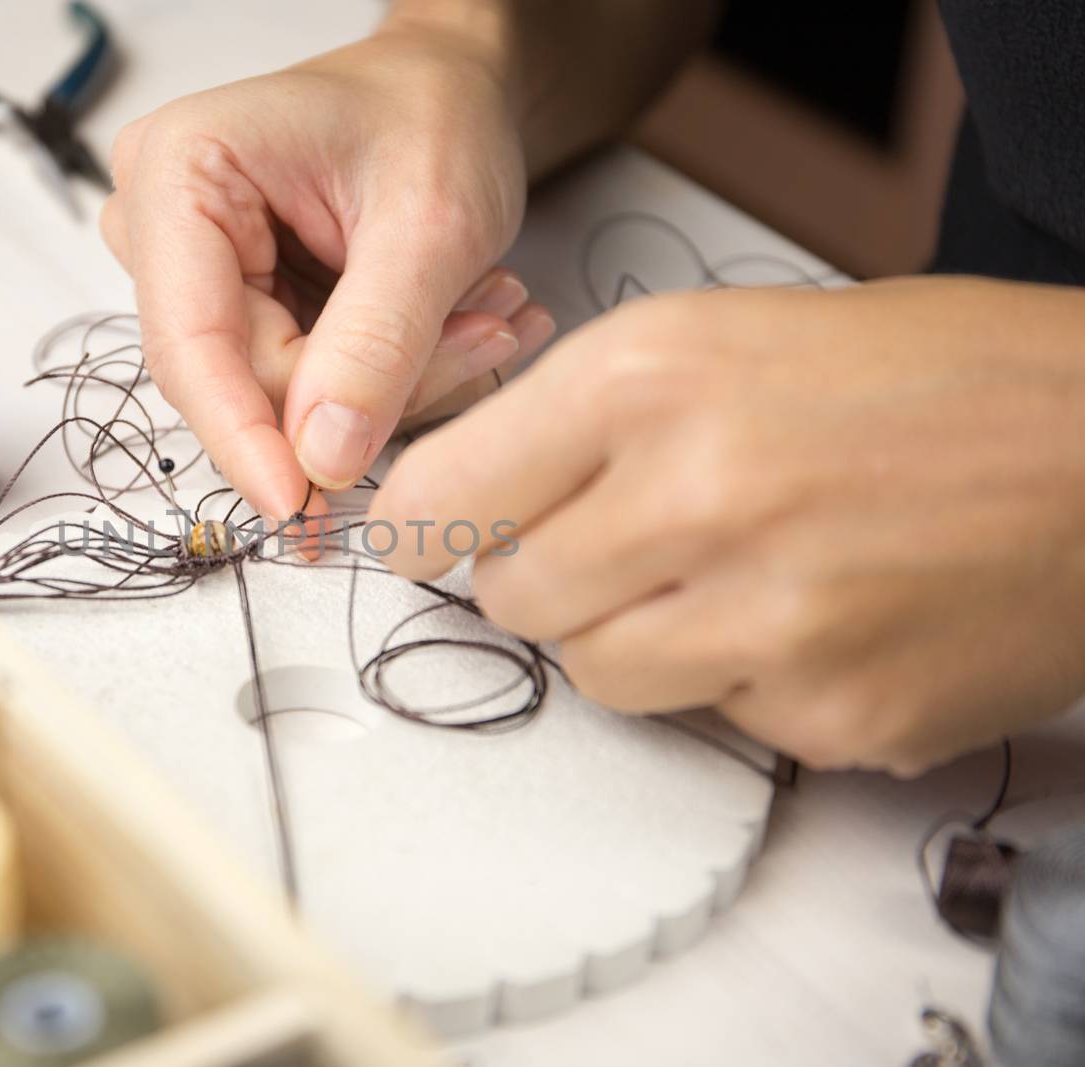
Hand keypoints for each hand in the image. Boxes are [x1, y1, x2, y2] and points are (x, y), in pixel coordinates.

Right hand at [100, 19, 552, 519]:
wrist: (447, 87)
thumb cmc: (433, 112)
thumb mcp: (431, 221)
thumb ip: (378, 343)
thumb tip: (323, 460)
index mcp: (181, 171)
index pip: (190, 342)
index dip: (244, 436)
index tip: (299, 508)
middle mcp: (165, 222)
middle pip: (237, 377)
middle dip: (359, 393)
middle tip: (481, 340)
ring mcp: (196, 268)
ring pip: (276, 394)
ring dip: (387, 383)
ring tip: (480, 313)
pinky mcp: (238, 303)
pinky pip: (299, 386)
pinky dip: (382, 377)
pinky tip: (449, 324)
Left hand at [370, 278, 1084, 773]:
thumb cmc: (942, 378)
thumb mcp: (736, 334)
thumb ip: (591, 413)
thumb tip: (475, 490)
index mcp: (654, 377)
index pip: (445, 489)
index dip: (421, 522)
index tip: (421, 538)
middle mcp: (695, 496)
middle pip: (510, 596)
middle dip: (540, 575)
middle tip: (613, 541)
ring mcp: (767, 621)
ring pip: (596, 673)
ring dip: (632, 633)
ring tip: (730, 572)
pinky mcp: (833, 714)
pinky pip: (715, 719)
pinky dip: (743, 678)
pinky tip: (819, 615)